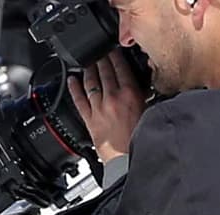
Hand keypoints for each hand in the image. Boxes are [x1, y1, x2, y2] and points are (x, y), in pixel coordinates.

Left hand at [66, 49, 145, 163]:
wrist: (127, 161)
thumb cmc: (139, 141)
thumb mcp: (148, 113)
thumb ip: (142, 97)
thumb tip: (140, 87)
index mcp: (129, 94)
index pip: (120, 66)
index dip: (115, 54)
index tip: (112, 48)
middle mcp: (112, 98)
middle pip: (104, 70)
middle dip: (101, 57)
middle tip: (99, 50)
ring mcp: (99, 108)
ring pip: (91, 82)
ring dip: (88, 69)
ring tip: (87, 61)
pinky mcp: (90, 120)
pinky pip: (79, 100)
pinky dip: (74, 88)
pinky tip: (71, 80)